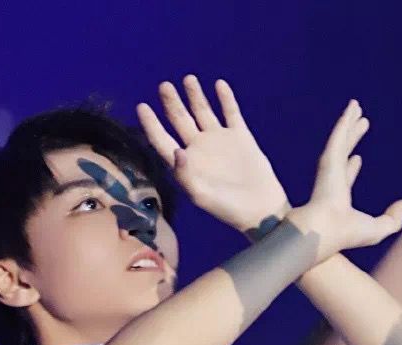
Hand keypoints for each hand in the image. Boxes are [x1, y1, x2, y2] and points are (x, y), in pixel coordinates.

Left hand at [136, 76, 289, 232]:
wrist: (260, 208)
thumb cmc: (227, 208)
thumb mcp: (201, 196)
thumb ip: (185, 175)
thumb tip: (176, 151)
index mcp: (186, 164)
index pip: (162, 140)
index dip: (151, 124)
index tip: (142, 106)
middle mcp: (199, 148)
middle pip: (180, 120)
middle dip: (171, 103)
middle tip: (164, 86)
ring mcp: (219, 140)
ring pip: (203, 111)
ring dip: (195, 95)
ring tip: (188, 79)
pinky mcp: (240, 136)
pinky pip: (231, 113)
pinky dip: (225, 99)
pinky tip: (219, 84)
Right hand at [291, 100, 401, 259]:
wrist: (325, 230)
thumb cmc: (346, 234)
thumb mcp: (377, 229)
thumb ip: (393, 219)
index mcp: (340, 197)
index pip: (346, 177)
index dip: (351, 167)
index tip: (358, 158)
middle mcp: (333, 180)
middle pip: (344, 152)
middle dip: (352, 137)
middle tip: (361, 122)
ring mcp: (330, 168)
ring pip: (341, 139)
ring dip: (348, 123)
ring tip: (355, 106)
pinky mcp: (329, 159)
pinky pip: (339, 134)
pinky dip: (345, 121)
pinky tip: (352, 107)